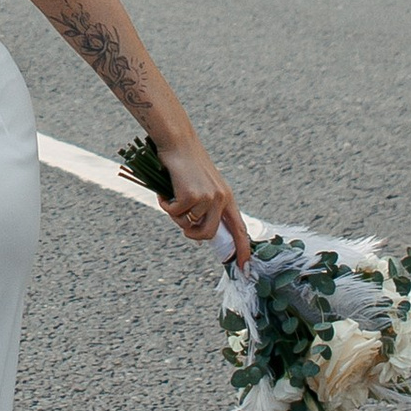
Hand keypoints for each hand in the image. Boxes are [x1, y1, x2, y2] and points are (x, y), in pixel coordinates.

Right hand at [157, 135, 251, 269]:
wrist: (178, 143)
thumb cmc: (187, 165)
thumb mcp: (204, 186)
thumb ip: (207, 208)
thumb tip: (199, 234)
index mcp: (227, 198)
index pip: (240, 229)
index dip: (243, 250)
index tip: (244, 268)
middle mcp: (221, 199)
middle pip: (210, 234)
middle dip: (193, 235)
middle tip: (183, 227)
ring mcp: (207, 197)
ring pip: (188, 224)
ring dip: (176, 216)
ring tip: (171, 199)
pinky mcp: (192, 195)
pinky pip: (175, 214)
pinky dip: (166, 205)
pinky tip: (165, 192)